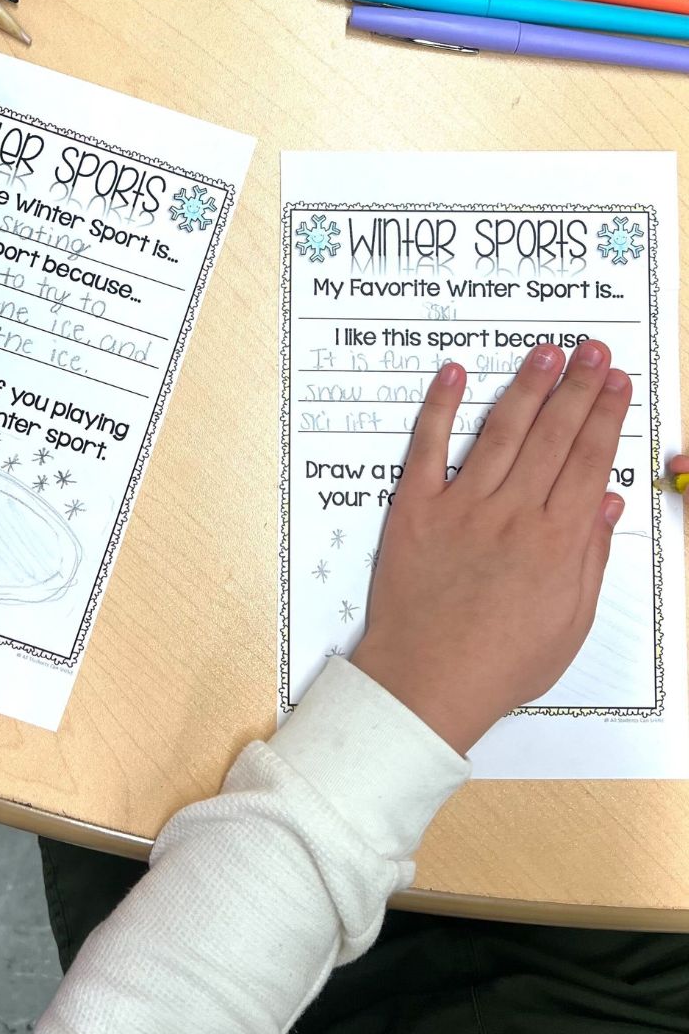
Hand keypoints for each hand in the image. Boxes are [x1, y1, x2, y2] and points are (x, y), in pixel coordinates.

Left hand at [351, 341, 630, 754]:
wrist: (428, 684)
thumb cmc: (502, 662)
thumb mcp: (569, 620)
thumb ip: (590, 555)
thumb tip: (605, 500)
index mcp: (557, 541)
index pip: (589, 459)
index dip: (606, 414)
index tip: (617, 381)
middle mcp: (514, 514)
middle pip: (552, 435)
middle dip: (577, 387)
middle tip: (592, 350)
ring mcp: (462, 508)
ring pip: (501, 432)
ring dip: (526, 388)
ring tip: (545, 354)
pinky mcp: (415, 511)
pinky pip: (427, 449)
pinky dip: (438, 409)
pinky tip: (452, 376)